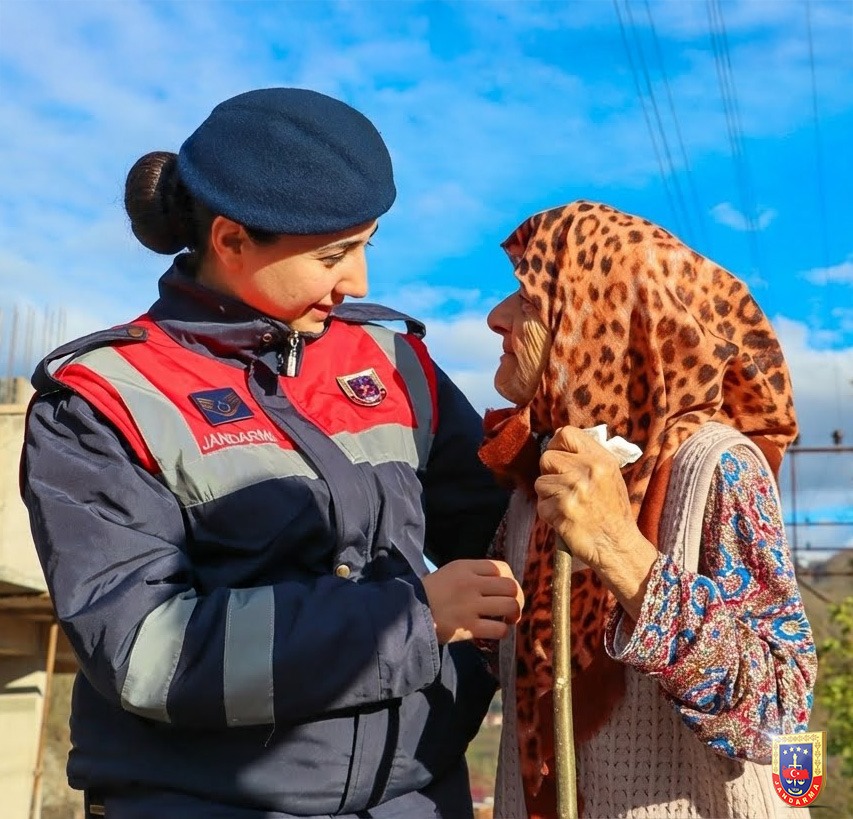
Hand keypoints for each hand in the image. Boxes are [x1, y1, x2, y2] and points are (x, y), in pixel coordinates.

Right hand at [421, 559, 523, 643]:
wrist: (409, 612)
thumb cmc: (432, 592)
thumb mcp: (451, 573)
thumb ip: (474, 574)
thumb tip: (500, 583)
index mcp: (466, 567)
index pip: (502, 568)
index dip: (509, 580)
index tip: (505, 591)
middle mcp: (471, 584)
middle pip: (511, 586)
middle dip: (516, 599)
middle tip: (511, 609)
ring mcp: (471, 606)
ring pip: (510, 606)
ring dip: (513, 615)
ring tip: (506, 620)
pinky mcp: (468, 628)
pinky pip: (499, 629)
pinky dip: (502, 632)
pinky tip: (495, 631)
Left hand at [535, 426, 656, 618]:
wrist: (618, 546)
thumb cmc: (612, 511)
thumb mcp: (610, 476)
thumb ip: (588, 458)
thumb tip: (559, 442)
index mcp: (601, 460)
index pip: (565, 434)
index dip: (556, 446)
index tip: (559, 459)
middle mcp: (588, 471)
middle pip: (547, 458)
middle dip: (550, 473)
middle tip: (563, 488)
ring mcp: (574, 490)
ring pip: (540, 482)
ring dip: (548, 496)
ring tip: (567, 506)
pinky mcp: (562, 510)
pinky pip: (541, 505)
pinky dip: (549, 514)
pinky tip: (565, 519)